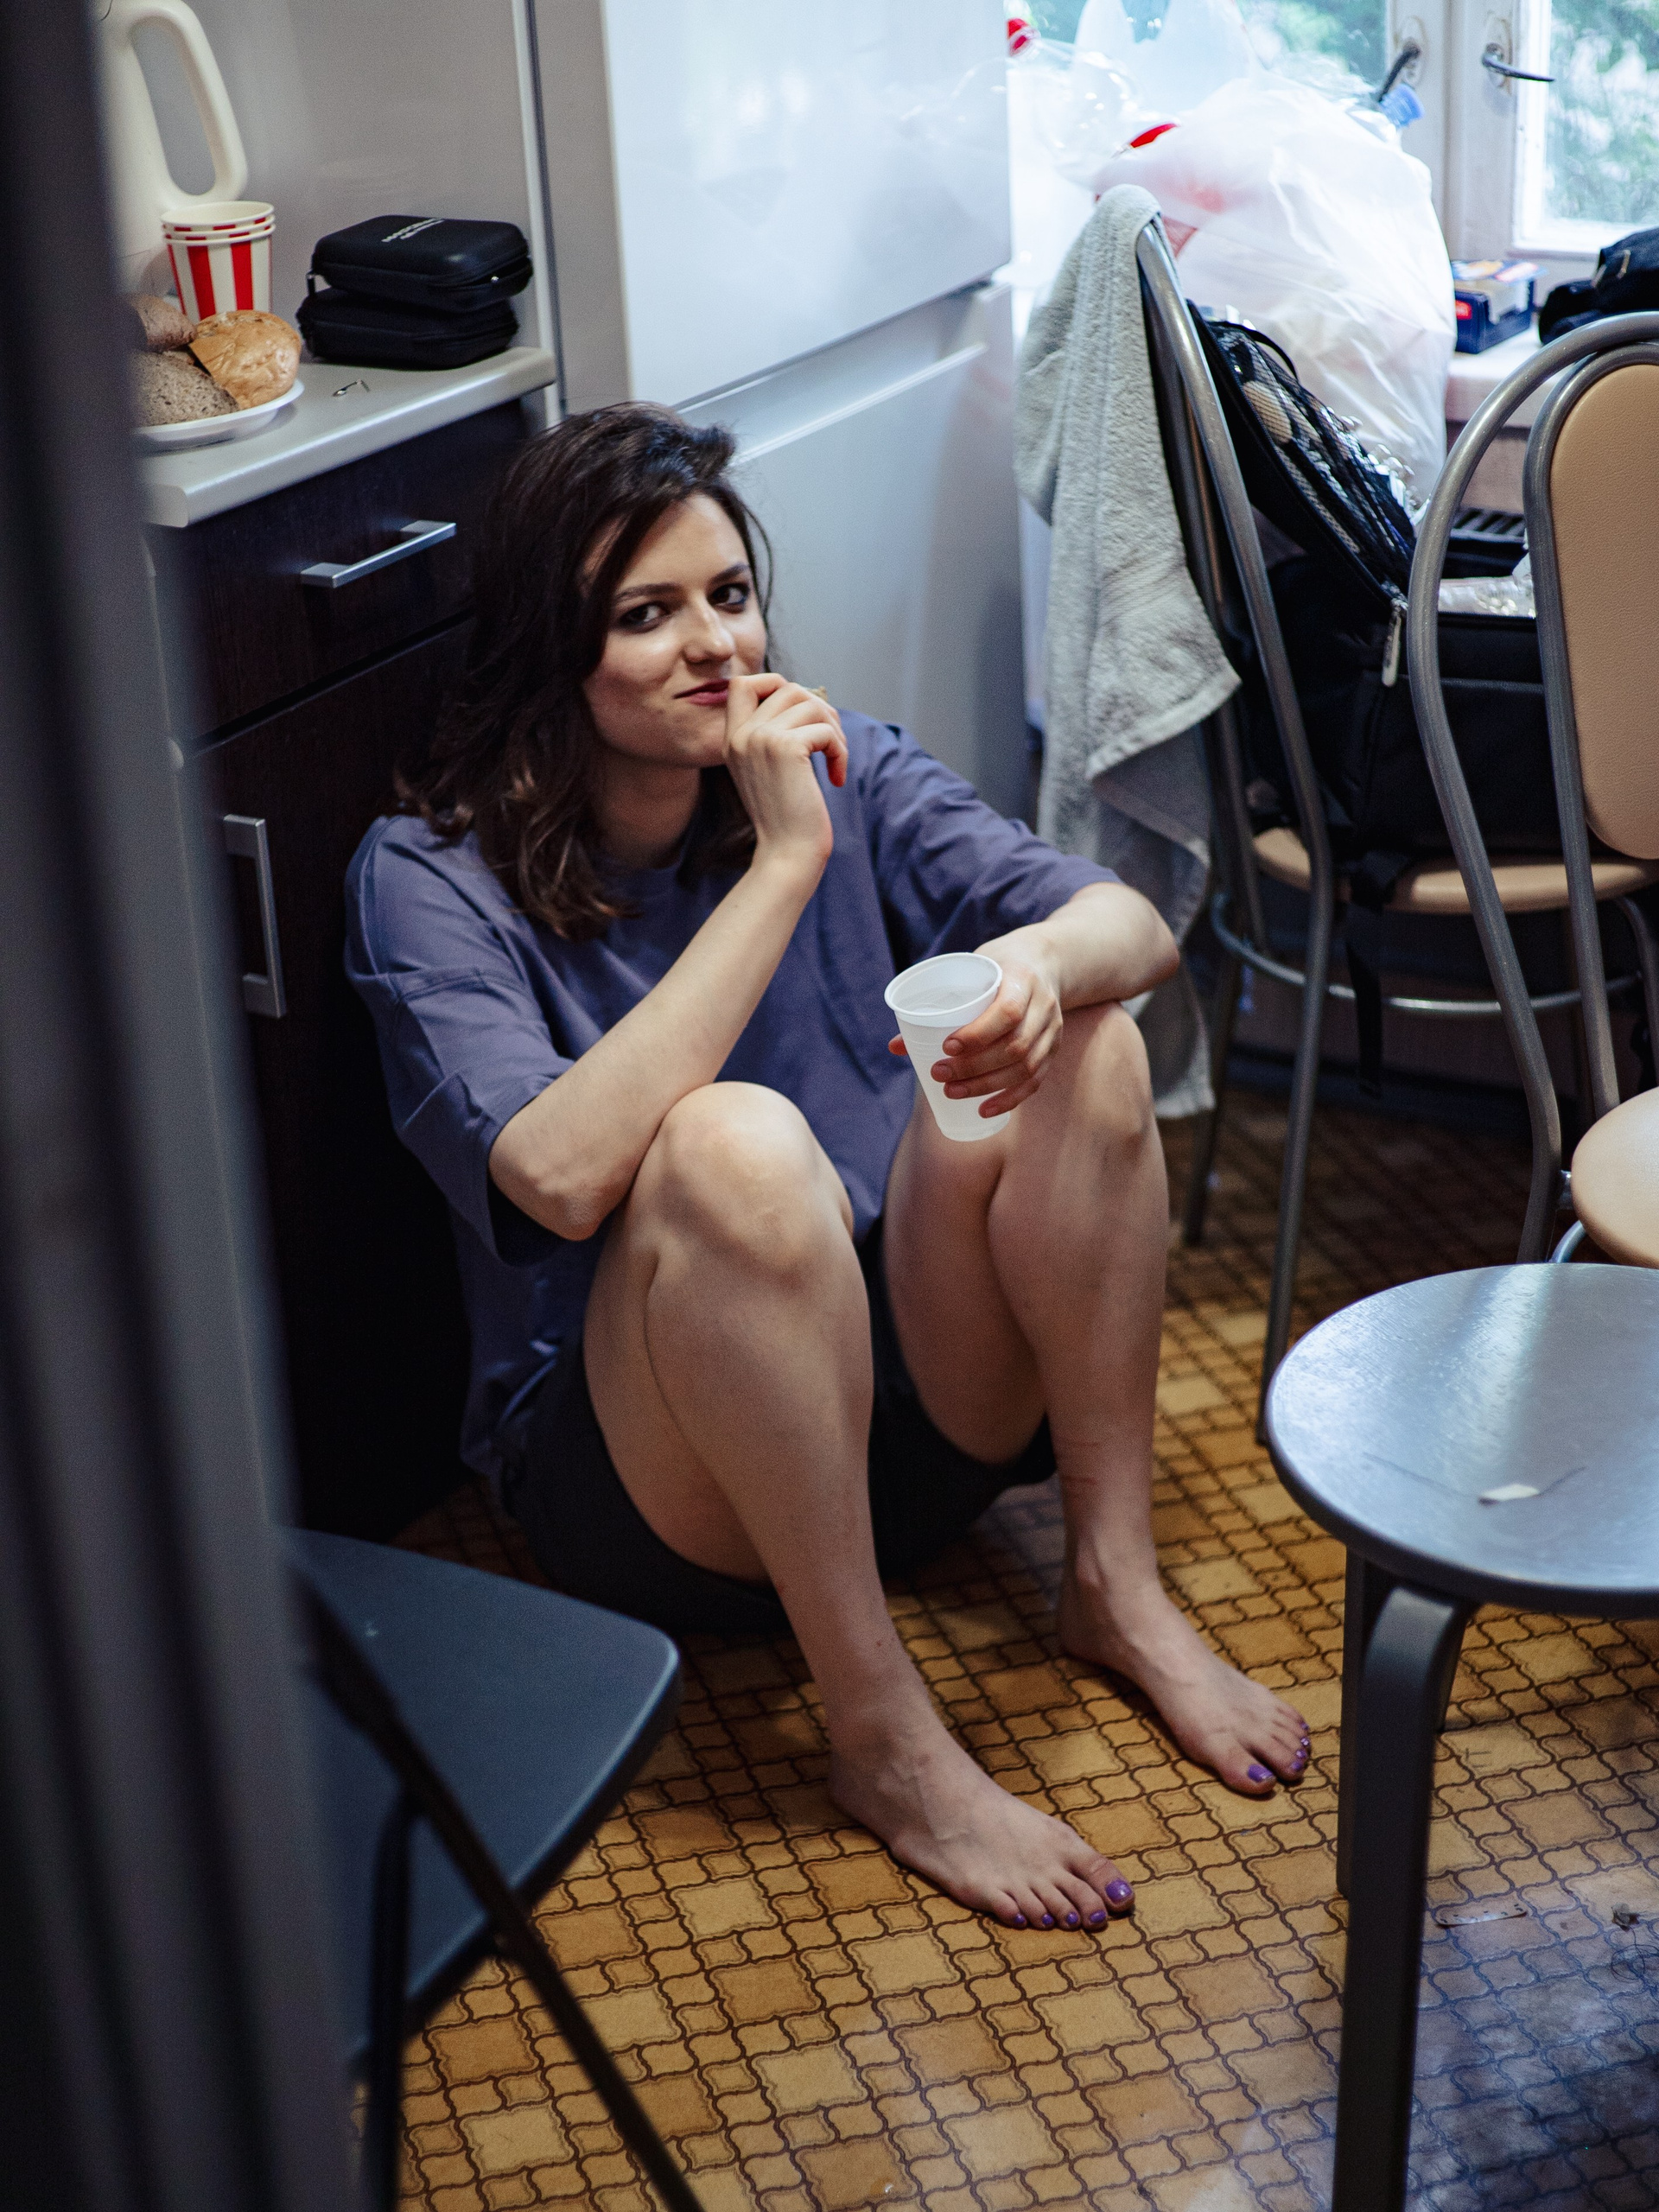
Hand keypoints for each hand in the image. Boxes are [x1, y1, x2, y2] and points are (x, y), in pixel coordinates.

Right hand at [724, 673, 846, 877]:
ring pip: (810, 703)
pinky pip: (825, 730)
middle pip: (787, 687)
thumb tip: (809, 697)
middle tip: (830, 743)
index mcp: (732, 740)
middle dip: (819, 709)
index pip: (741, 683)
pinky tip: (837, 777)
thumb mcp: (769, 770)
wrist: (787, 854)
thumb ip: (775, 734)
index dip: (775, 684)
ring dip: (834, 730)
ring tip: (835, 760)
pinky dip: (840, 751)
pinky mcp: (785, 749)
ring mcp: (760, 740)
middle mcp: (741, 736)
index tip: (799, 716)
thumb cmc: (787, 818)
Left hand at [887, 946, 1063, 1118]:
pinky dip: (1009, 1098)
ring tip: (952, 1092)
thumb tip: (895, 1047)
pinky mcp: (1053, 1048)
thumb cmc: (998, 966)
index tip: (946, 1046)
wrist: (1045, 961)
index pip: (1008, 1012)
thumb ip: (939, 1005)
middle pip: (1015, 1046)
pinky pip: (1035, 1080)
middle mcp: (1044, 1005)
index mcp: (1023, 979)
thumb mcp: (972, 972)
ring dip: (986, 1085)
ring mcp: (1052, 1029)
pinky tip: (984, 1109)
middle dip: (974, 1067)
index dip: (978, 1034)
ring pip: (1025, 1067)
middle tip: (939, 1074)